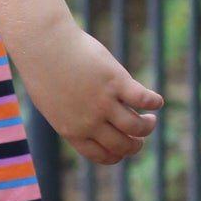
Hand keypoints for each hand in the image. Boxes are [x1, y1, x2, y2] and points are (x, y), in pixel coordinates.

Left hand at [16, 21, 163, 165]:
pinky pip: (143, 99)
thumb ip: (73, 118)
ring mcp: (103, 102)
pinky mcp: (116, 81)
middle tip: (142, 134)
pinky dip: (155, 102)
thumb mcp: (55, 104)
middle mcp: (89, 122)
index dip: (119, 155)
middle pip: (123, 145)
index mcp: (73, 131)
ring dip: (148, 126)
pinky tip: (157, 101)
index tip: (125, 146)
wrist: (43, 45)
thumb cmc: (45, 72)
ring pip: (137, 127)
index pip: (103, 156)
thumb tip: (93, 125)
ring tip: (150, 119)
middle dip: (136, 144)